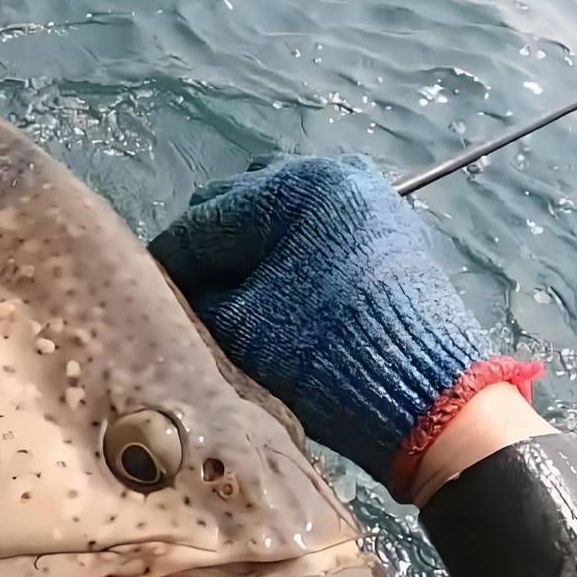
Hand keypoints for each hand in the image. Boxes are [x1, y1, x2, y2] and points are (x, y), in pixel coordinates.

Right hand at [148, 154, 542, 501]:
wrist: (432, 400)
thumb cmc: (324, 353)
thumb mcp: (238, 324)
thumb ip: (197, 292)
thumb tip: (182, 281)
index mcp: (294, 185)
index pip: (205, 220)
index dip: (169, 260)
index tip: (144, 288)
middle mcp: (336, 175)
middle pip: (244, 207)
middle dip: (213, 250)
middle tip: (191, 296)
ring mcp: (371, 202)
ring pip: (284, 219)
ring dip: (253, 251)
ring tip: (236, 297)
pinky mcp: (391, 236)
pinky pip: (321, 234)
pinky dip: (291, 258)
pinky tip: (278, 296)